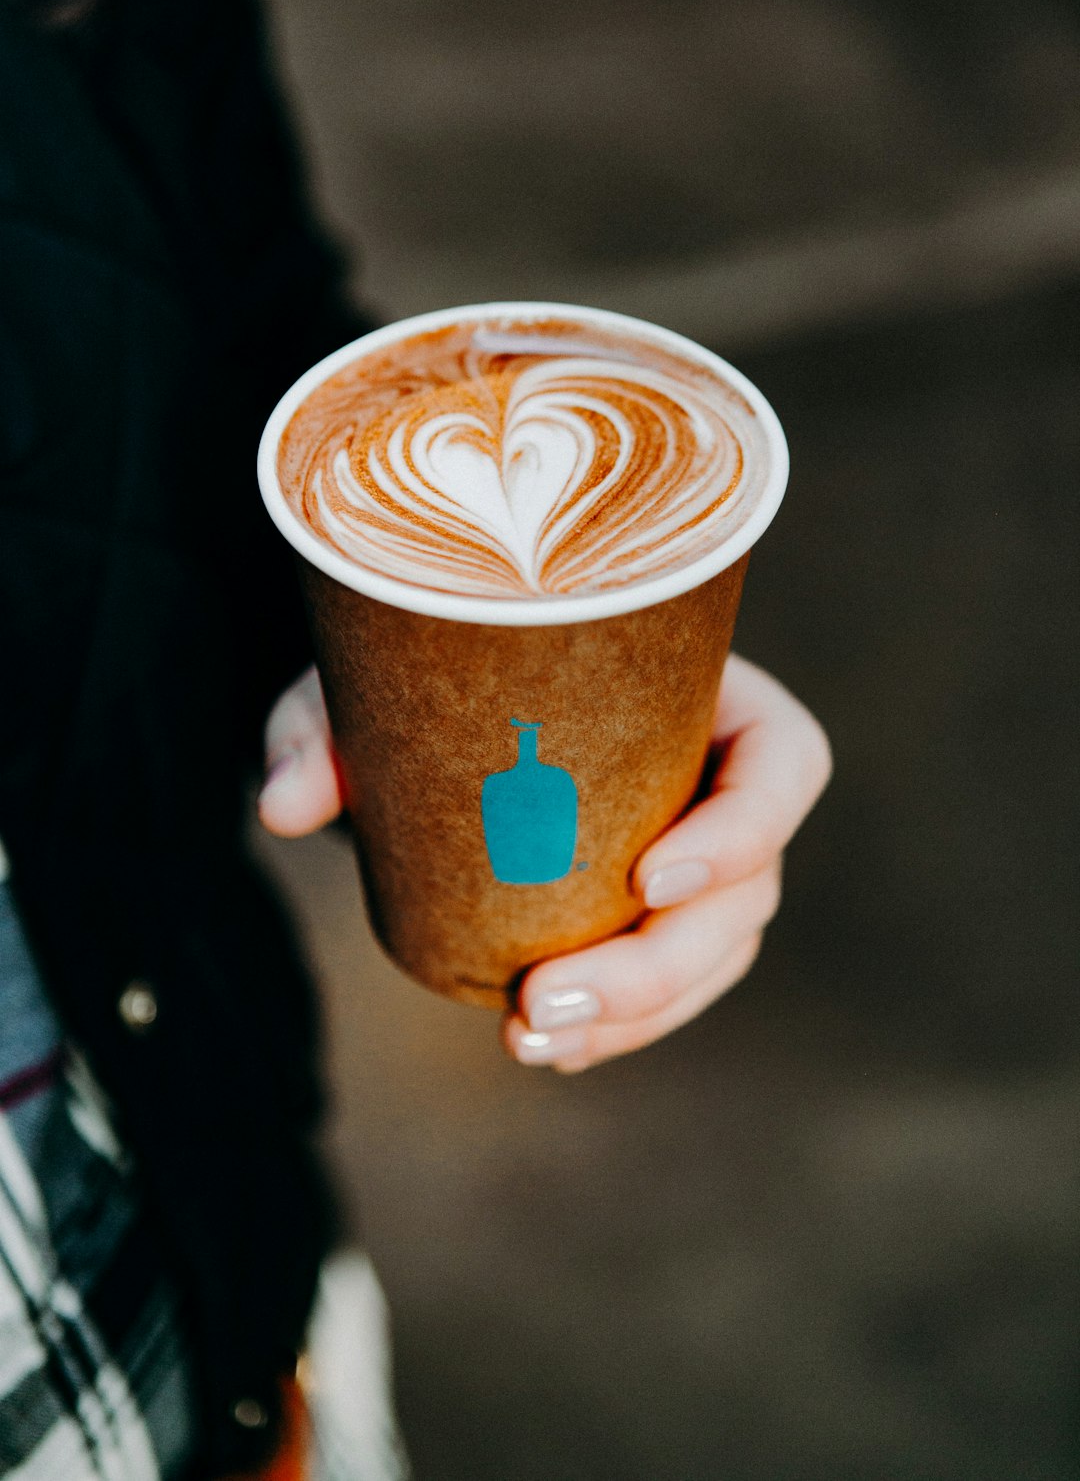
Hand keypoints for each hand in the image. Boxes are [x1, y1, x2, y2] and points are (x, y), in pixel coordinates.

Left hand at [258, 657, 830, 1073]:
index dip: (748, 828)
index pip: (784, 762)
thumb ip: (325, 726)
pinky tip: (547, 1048)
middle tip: (544, 1001)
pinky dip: (616, 1028)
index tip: (646, 877)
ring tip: (532, 1040)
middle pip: (750, 891)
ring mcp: (694, 853)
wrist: (425, 713)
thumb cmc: (427, 672)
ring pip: (715, 955)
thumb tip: (283, 806)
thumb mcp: (374, 680)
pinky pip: (670, 986)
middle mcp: (714, 779)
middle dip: (660, 967)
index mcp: (703, 693)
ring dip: (638, 1015)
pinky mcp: (650, 913)